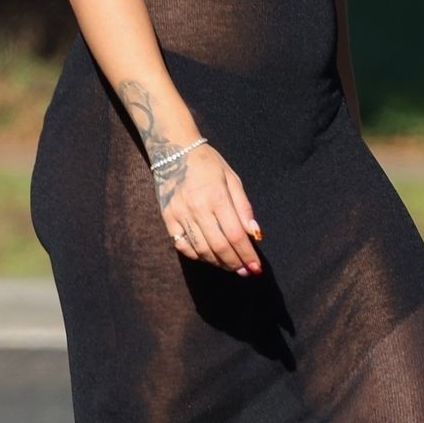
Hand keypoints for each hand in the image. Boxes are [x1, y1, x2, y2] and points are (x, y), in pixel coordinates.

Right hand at [153, 143, 263, 274]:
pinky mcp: (168, 218)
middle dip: (235, 263)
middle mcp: (198, 208)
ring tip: (231, 267)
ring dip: (218, 263)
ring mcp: (180, 214)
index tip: (256, 267)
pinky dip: (197, 256)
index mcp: (217, 196)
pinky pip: (183, 246)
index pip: (235, 234)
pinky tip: (209, 257)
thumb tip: (255, 234)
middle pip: (219, 246)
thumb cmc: (208, 164)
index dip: (247, 254)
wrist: (173, 150)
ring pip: (201, 250)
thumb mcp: (232, 179)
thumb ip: (243, 207)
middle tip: (245, 271)